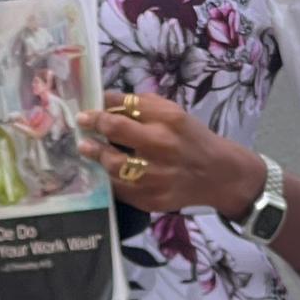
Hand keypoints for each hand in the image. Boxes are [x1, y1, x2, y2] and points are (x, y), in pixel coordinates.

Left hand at [81, 95, 262, 218]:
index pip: (126, 107)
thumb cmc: (191, 139)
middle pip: (116, 131)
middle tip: (82, 123)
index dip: (101, 107)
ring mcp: (156, 176)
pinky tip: (105, 170)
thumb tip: (105, 100)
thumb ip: (142, 105)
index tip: (87, 109)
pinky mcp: (151, 199)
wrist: (217, 175)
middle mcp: (163, 146)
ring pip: (113, 164)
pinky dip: (108, 178)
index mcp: (170, 120)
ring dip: (96, 154)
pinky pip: (119, 189)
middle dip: (94, 124)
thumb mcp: (174, 113)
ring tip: (87, 148)